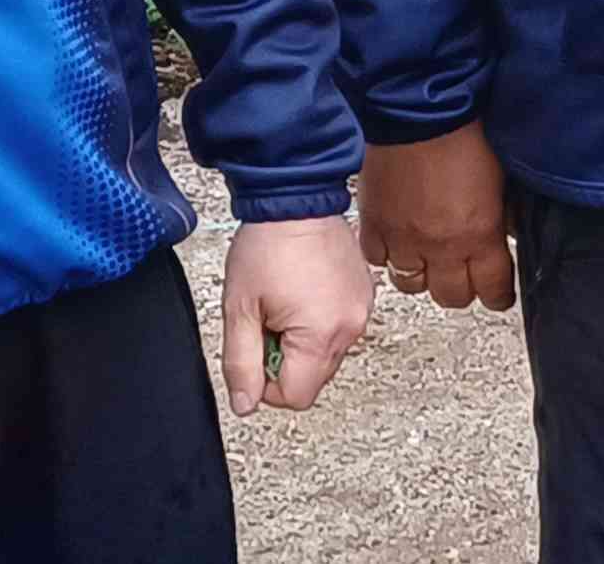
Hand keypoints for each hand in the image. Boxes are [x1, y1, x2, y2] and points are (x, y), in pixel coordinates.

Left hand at [219, 214, 372, 416]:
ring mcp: (362, 310)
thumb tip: (246, 405)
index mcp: (320, 335)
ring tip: (286, 303)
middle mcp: (351, 327)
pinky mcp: (364, 295)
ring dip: (303, 342)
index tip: (256, 349)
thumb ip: (240, 364)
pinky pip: (340, 328)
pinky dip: (320, 322)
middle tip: (268, 320)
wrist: (296, 198)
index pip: (296, 397)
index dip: (266, 385)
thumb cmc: (267, 245)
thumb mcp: (239, 309)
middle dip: (285, 360)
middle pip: (314, 378)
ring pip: (327, 355)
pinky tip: (303, 292)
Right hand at [357, 123, 516, 313]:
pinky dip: (387, 253)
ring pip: (412, 285)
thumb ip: (503, 213)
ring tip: (427, 258)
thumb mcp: (501, 176)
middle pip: (452, 297)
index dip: (497, 295)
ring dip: (422, 274)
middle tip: (464, 273)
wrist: (418, 107)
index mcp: (478, 236)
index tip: (497, 291)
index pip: (492, 291)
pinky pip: (378, 259)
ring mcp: (404, 239)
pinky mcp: (374, 225)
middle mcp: (441, 247)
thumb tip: (507, 232)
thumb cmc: (464, 130)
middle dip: (461, 288)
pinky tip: (397, 240)